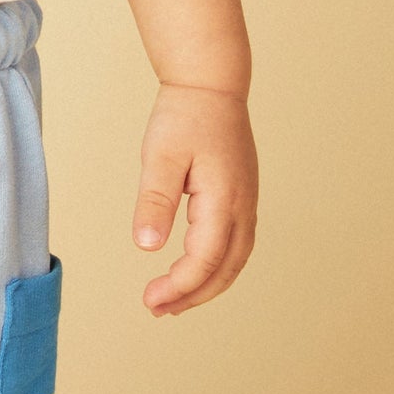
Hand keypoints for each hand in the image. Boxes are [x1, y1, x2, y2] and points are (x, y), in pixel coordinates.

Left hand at [133, 84, 256, 314]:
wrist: (211, 84)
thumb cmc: (184, 116)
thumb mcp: (160, 156)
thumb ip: (155, 201)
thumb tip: (147, 247)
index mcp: (224, 198)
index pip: (204, 259)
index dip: (179, 286)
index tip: (150, 299)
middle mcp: (243, 206)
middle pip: (225, 269)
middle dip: (193, 295)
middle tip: (158, 310)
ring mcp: (247, 202)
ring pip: (235, 260)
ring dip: (206, 285)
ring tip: (173, 301)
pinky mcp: (242, 197)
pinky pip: (236, 244)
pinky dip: (216, 266)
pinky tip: (193, 270)